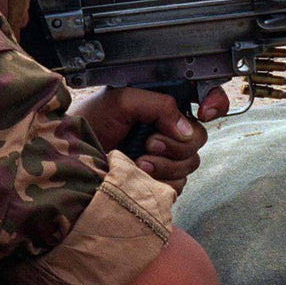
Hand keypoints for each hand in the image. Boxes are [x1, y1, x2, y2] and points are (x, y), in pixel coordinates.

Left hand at [70, 86, 229, 192]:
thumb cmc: (89, 122)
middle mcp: (168, 130)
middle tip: (148, 142)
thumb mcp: (121, 100)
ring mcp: (166, 158)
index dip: (215, 102)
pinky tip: (138, 175)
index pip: (204, 99)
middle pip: (199, 137)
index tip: (206, 110)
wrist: (70, 157)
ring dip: (165, 164)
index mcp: (162, 106)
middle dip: (175, 143)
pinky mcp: (160, 183)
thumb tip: (184, 128)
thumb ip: (158, 105)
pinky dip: (160, 182)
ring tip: (137, 161)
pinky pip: (179, 185)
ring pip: (190, 163)